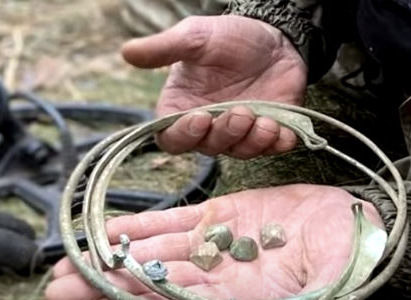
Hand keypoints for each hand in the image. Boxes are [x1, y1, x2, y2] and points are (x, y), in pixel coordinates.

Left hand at [46, 184, 382, 299]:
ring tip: (67, 263)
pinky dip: (141, 225)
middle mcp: (223, 278)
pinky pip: (175, 221)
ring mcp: (219, 246)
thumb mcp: (338, 291)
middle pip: (157, 285)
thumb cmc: (355, 261)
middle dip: (108, 287)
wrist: (360, 223)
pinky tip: (108, 227)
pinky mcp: (223, 216)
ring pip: (156, 254)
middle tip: (57, 290)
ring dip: (113, 256)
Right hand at [122, 15, 307, 158]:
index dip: (184, 135)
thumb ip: (164, 48)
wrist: (274, 36)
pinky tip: (284, 133)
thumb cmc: (229, 38)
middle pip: (209, 148)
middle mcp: (211, 127)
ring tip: (265, 121)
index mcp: (184, 109)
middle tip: (240, 111)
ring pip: (241, 152)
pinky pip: (273, 148)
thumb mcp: (195, 37)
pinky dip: (279, 144)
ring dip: (253, 141)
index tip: (200, 117)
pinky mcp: (271, 132)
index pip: (173, 138)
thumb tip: (126, 52)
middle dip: (225, 133)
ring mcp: (242, 133)